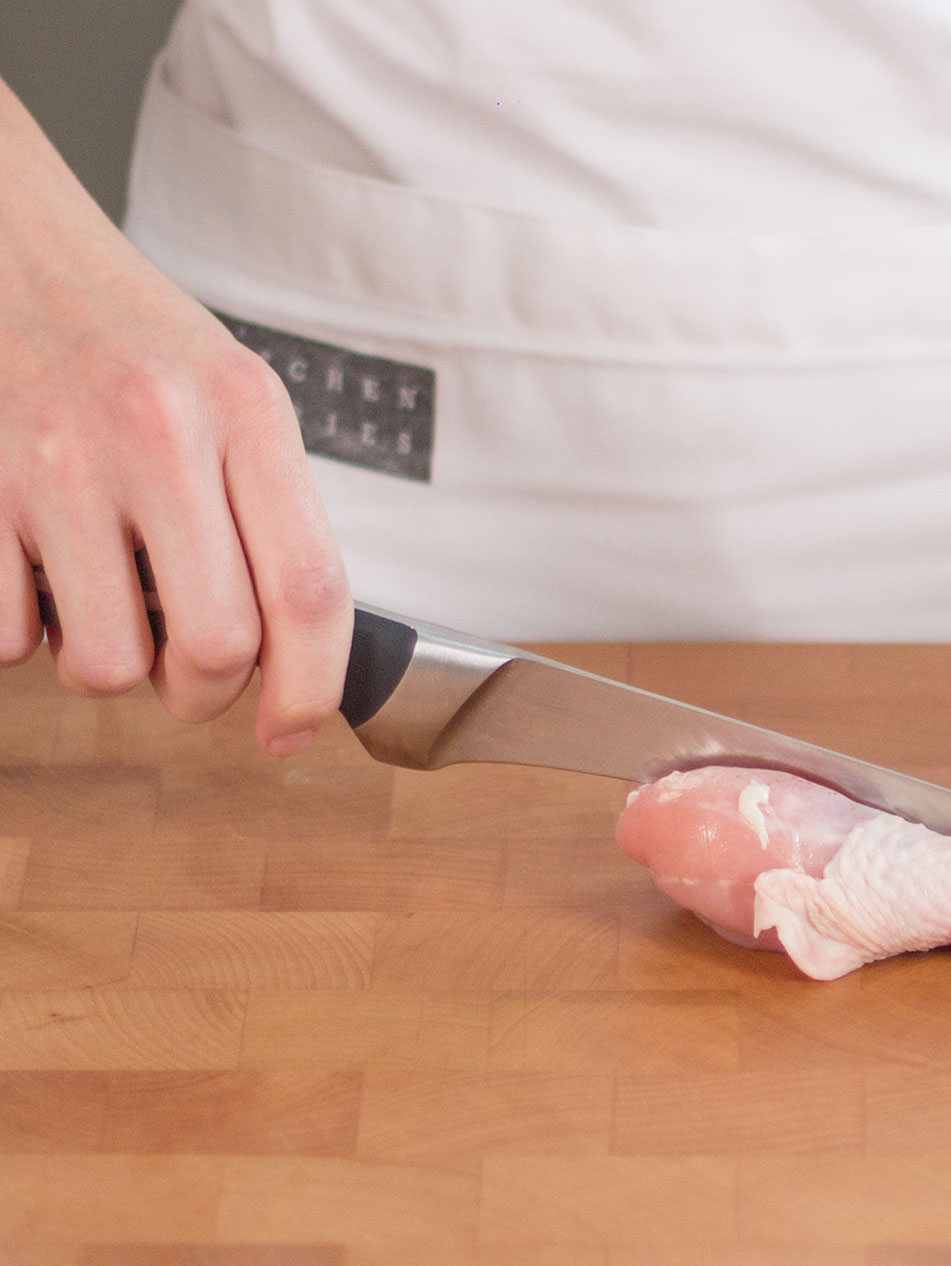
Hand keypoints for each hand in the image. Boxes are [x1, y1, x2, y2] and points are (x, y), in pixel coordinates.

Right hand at [0, 80, 349, 753]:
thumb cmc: (125, 333)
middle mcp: (158, 435)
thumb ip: (269, 510)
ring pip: (107, 662)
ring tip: (104, 605)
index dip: (311, 688)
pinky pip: (7, 637)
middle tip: (189, 671)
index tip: (292, 731)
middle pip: (216, 647)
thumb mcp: (231, 395)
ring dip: (109, 666)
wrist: (3, 241)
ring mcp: (55, 463)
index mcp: (246, 412)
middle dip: (205, 691)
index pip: (309, 590)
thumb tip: (291, 655)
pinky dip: (22, 633)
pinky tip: (34, 572)